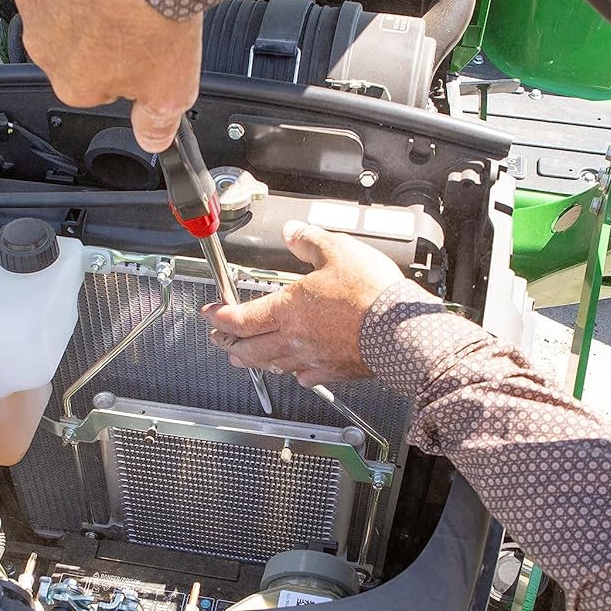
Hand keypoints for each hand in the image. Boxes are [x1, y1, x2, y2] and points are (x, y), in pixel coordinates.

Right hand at [0, 0, 200, 151]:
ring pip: (53, 2)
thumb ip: (158, 120)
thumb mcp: (173, 87)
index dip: (122, 56)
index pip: (95, 78)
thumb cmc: (155, 14)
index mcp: (76, 86)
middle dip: (97, 24)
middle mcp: (43, 52)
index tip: (141, 39)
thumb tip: (153, 140)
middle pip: (70, 41)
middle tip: (132, 4)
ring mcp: (28, 8)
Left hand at [203, 222, 407, 386]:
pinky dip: (294, 374)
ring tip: (244, 359)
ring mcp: (313, 358)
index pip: (240, 317)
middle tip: (219, 340)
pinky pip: (306, 377)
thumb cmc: (370, 293)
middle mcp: (294, 338)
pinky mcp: (335, 371)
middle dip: (229, 343)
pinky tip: (296, 373)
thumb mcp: (337, 250)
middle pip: (249, 347)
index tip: (210, 313)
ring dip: (253, 361)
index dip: (220, 316)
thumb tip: (293, 233)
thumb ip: (310, 241)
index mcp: (288, 309)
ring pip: (273, 365)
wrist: (400, 329)